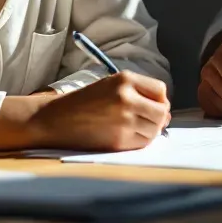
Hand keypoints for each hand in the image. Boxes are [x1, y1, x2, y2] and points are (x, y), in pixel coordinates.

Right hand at [29, 71, 170, 150]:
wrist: (56, 119)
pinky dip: (140, 141)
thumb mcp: (111, 85)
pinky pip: (143, 142)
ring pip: (155, 129)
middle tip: (146, 120)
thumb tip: (165, 114)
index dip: (159, 100)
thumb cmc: (84, 102)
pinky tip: (126, 136)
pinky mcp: (119, 140)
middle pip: (161, 112)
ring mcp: (124, 120)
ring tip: (132, 127)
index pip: (161, 90)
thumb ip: (138, 93)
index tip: (152, 105)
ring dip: (149, 131)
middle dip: (158, 118)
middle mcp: (127, 98)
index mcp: (125, 79)